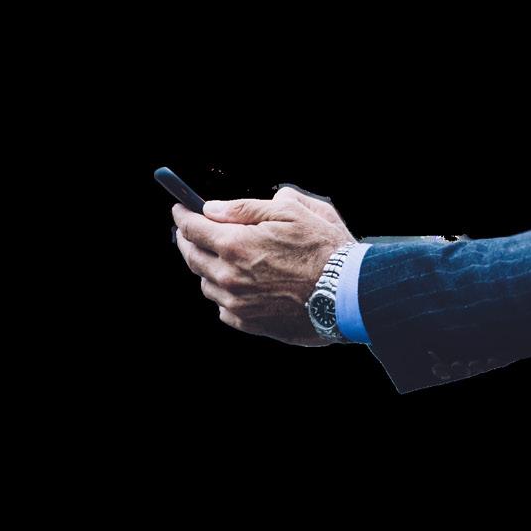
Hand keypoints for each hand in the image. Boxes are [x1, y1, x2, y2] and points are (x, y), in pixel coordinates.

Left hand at [172, 186, 357, 347]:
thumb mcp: (292, 211)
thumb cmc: (325, 247)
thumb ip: (247, 208)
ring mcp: (237, 303)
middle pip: (192, 256)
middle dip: (187, 240)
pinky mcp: (249, 323)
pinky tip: (240, 284)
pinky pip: (223, 307)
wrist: (349, 294)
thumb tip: (214, 209)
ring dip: (207, 267)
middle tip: (190, 230)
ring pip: (206, 283)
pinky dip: (224, 292)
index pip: (192, 228)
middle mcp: (229, 276)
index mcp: (236, 244)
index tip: (180, 208)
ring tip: (222, 257)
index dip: (183, 215)